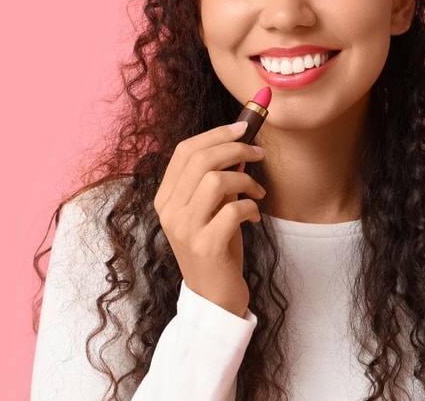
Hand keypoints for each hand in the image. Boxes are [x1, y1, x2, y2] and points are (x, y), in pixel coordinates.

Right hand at [153, 121, 265, 316]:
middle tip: (259, 152)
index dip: (215, 133)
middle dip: (236, 147)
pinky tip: (254, 217)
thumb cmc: (217, 247)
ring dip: (245, 179)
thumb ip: (219, 179)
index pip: (184, 151)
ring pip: (214, 180)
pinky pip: (233, 209)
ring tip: (257, 190)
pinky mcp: (205, 246)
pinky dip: (251, 207)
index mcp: (166, 198)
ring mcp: (185, 229)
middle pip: (200, 159)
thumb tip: (241, 144)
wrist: (214, 298)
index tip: (243, 126)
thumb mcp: (214, 209)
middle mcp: (169, 211)